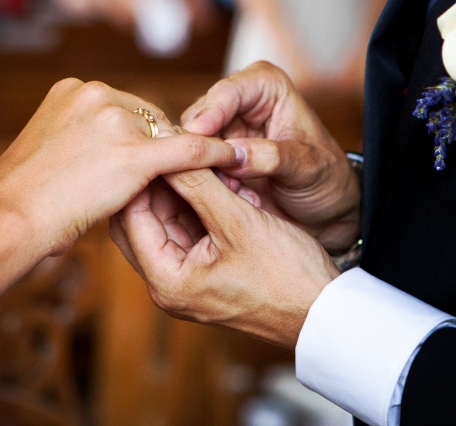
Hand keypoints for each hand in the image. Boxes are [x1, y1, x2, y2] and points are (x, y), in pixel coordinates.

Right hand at [0, 78, 235, 256]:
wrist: (7, 218)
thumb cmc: (20, 200)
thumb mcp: (48, 154)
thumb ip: (77, 142)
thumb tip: (99, 157)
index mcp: (71, 90)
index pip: (125, 109)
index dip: (141, 135)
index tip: (151, 154)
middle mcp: (95, 95)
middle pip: (149, 116)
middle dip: (158, 144)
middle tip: (171, 172)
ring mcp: (115, 120)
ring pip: (168, 132)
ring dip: (180, 154)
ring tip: (200, 172)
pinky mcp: (134, 151)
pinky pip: (189, 148)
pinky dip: (214, 154)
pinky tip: (231, 159)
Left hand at [110, 165, 339, 349]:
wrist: (325, 312)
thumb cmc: (286, 275)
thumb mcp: (238, 221)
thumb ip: (198, 183)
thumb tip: (166, 147)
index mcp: (166, 281)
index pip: (131, 217)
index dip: (141, 176)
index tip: (153, 143)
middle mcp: (168, 285)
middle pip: (144, 221)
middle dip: (159, 182)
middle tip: (173, 146)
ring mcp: (187, 280)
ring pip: (169, 223)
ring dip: (183, 191)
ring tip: (201, 159)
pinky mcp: (207, 274)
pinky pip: (191, 232)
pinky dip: (201, 206)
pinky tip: (219, 181)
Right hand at [181, 61, 360, 254]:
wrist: (326, 213)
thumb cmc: (326, 180)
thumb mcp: (308, 167)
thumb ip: (272, 157)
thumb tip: (233, 156)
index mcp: (265, 86)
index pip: (228, 92)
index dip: (211, 113)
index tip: (199, 135)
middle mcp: (237, 103)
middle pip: (199, 117)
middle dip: (203, 148)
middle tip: (211, 175)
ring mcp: (221, 132)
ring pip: (190, 145)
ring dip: (204, 170)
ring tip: (233, 192)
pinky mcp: (212, 160)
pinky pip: (191, 168)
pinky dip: (202, 184)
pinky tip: (225, 199)